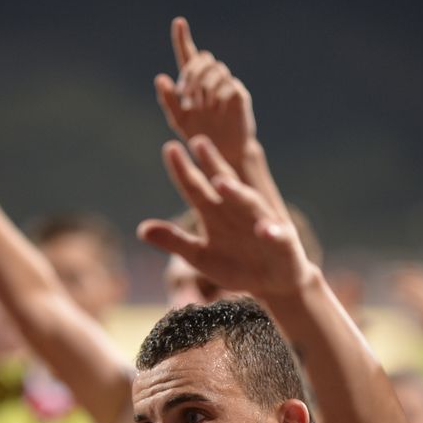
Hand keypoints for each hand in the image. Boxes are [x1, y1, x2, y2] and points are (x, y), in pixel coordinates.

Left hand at [137, 137, 311, 299]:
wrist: (273, 281)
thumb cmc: (236, 264)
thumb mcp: (200, 256)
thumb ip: (175, 241)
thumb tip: (141, 229)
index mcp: (214, 212)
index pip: (195, 186)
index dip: (182, 169)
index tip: (170, 148)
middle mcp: (236, 210)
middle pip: (223, 182)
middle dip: (212, 163)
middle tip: (198, 141)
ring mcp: (260, 222)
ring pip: (248, 203)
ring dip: (235, 192)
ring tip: (221, 182)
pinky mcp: (281, 241)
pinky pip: (275, 235)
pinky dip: (270, 232)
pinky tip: (263, 230)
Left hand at [155, 17, 255, 169]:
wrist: (221, 152)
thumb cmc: (200, 134)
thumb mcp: (179, 119)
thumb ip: (168, 99)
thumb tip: (160, 78)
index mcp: (194, 82)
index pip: (188, 55)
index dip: (183, 39)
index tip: (179, 22)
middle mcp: (210, 80)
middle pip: (202, 59)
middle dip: (191, 74)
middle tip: (186, 95)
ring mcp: (226, 85)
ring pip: (216, 70)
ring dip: (204, 86)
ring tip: (201, 106)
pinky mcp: (239, 95)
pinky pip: (228, 85)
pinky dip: (218, 95)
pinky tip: (216, 109)